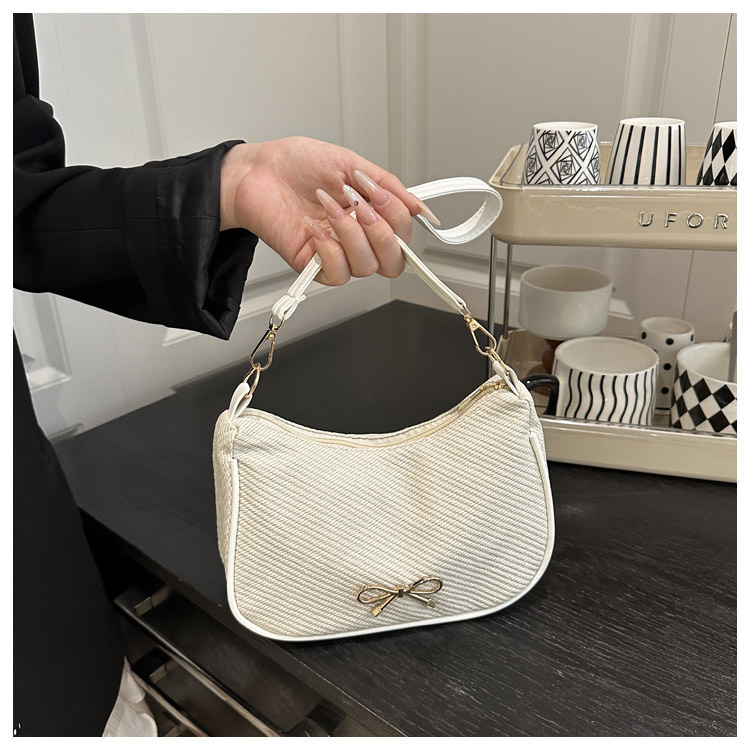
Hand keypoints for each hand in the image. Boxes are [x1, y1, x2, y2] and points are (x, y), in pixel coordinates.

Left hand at [219, 137, 438, 284]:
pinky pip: (338, 274)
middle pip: (394, 261)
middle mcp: (358, 239)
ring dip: (351, 234)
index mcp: (372, 216)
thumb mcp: (351, 164)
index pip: (404, 236)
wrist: (259, 171)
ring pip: (367, 267)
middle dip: (382, 232)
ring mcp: (337, 254)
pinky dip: (330, 250)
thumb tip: (420, 207)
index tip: (376, 191)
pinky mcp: (314, 266)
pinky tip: (316, 229)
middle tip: (360, 205)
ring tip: (330, 206)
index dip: (398, 217)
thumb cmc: (297, 165)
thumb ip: (389, 186)